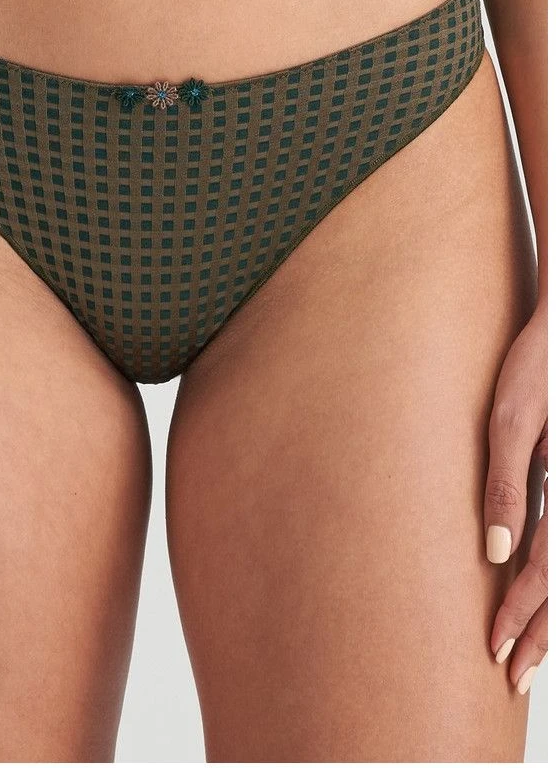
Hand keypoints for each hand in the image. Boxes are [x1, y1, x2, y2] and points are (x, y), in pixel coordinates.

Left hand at [485, 300, 546, 693]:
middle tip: (513, 675)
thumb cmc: (540, 367)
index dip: (523, 614)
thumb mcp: (514, 420)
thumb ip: (507, 484)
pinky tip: (539, 591)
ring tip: (529, 654)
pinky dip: (555, 575)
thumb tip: (493, 552)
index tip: (496, 650)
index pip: (547, 570)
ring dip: (552, 614)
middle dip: (542, 633)